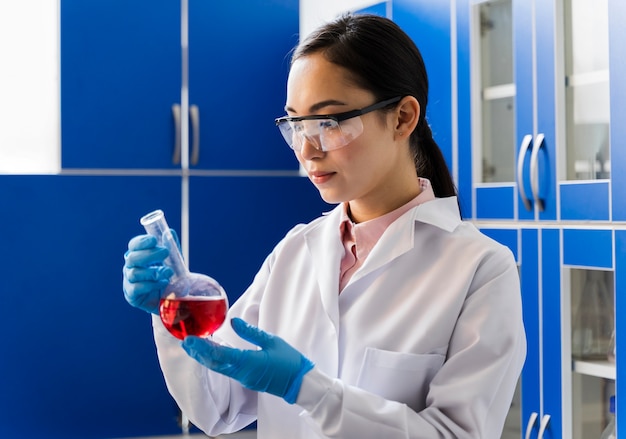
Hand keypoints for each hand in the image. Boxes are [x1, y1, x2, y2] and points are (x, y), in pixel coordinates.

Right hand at [122, 233, 174, 313]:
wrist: (169, 298)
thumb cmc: (167, 275)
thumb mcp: (172, 260)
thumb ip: (171, 247)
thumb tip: (170, 232)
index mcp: (137, 255)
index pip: (133, 245)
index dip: (141, 242)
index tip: (154, 240)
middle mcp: (130, 267)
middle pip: (132, 258)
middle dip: (149, 254)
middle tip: (165, 252)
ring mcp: (129, 281)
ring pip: (135, 273)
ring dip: (153, 271)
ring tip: (169, 272)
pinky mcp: (132, 295)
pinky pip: (137, 288)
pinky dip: (152, 285)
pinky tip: (163, 283)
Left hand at [182, 318, 314, 403]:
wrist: (299, 383)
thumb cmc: (289, 361)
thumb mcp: (272, 341)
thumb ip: (251, 332)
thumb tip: (233, 322)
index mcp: (248, 362)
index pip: (220, 354)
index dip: (203, 347)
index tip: (190, 340)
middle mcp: (242, 373)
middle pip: (214, 363)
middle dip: (198, 353)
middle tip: (185, 342)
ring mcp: (243, 378)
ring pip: (219, 367)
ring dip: (205, 357)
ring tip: (193, 347)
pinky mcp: (246, 379)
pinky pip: (226, 370)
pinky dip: (215, 361)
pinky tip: (211, 354)